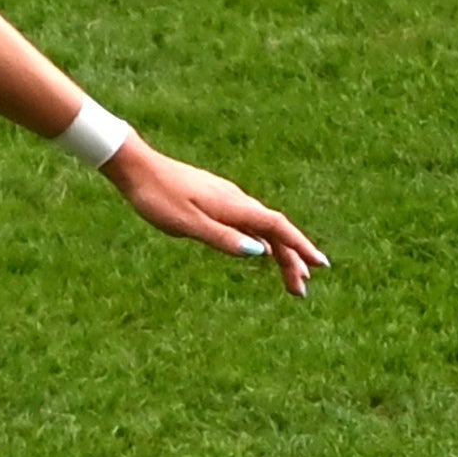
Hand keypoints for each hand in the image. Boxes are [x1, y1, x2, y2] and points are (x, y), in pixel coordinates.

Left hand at [106, 140, 325, 296]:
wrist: (137, 167)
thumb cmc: (158, 197)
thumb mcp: (187, 224)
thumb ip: (222, 238)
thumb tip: (260, 252)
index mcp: (234, 207)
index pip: (277, 228)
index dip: (300, 246)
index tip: (320, 265)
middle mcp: (237, 201)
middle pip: (274, 232)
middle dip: (291, 259)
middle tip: (301, 289)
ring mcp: (227, 200)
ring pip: (261, 228)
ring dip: (278, 252)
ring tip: (290, 276)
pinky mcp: (215, 200)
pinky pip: (248, 223)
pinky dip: (260, 240)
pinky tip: (261, 250)